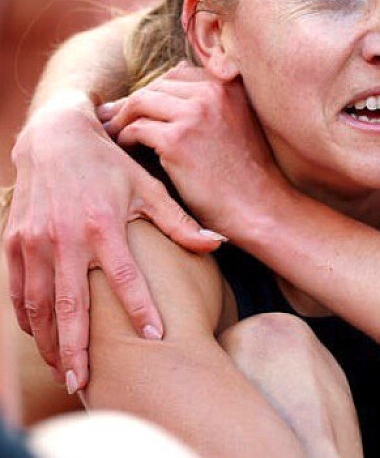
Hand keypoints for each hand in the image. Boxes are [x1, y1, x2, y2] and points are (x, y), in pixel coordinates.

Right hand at [2, 92, 220, 392]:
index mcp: (103, 224)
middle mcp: (65, 237)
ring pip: (39, 304)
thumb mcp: (147, 187)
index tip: (156, 339)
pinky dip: (28, 320)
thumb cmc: (109, 164)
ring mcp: (35, 242)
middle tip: (85, 383)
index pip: (125, 277)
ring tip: (65, 373)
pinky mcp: (14, 243)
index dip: (141, 309)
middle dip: (78, 348)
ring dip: (50, 343)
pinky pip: (18, 291)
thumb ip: (179, 221)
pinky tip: (42, 341)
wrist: (54, 137)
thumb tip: (218, 243)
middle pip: (71, 304)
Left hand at [100, 63, 282, 235]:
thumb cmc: (246, 169)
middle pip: (156, 86)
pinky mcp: (177, 140)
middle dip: (133, 102)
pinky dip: (125, 138)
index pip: (178, 74)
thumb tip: (177, 65)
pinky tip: (126, 150)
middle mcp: (213, 93)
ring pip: (140, 102)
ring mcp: (195, 114)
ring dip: (123, 118)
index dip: (156, 91)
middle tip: (113, 117)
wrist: (258, 206)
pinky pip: (136, 129)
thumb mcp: (238, 120)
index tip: (140, 107)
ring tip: (114, 132)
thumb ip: (212, 95)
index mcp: (230, 85)